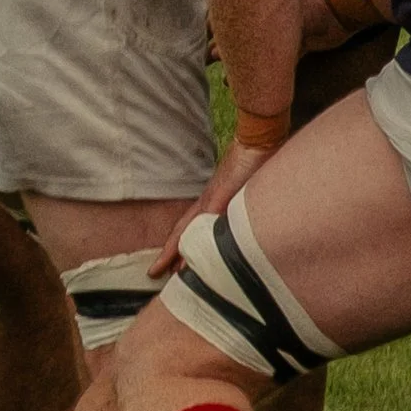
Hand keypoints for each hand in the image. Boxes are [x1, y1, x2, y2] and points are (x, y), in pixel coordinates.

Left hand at [149, 135, 268, 275]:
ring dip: (178, 251)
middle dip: (168, 253)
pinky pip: (205, 222)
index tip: (171, 263)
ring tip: (169, 272)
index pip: (190, 225)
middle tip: (154, 273)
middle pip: (182, 230)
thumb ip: (238, 202)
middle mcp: (208, 199)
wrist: (256, 138)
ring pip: (189, 229)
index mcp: (211, 197)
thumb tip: (239, 219)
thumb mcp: (244, 187)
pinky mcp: (222, 195)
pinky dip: (197, 240)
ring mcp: (213, 197)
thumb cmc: (254, 160)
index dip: (179, 244)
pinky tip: (192, 254)